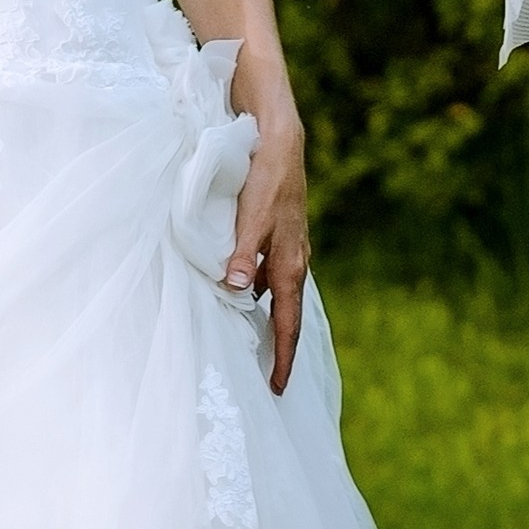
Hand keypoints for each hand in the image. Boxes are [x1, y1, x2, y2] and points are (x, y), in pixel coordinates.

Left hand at [224, 94, 309, 395]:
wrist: (280, 140)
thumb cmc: (266, 177)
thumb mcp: (251, 216)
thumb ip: (243, 253)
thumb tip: (236, 290)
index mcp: (289, 263)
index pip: (287, 323)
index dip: (283, 357)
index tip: (277, 388)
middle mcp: (293, 260)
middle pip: (287, 315)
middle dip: (280, 347)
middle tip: (272, 379)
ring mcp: (289, 247)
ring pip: (280, 294)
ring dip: (271, 319)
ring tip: (256, 345)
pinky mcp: (281, 234)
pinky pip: (274, 275)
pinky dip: (264, 293)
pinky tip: (246, 292)